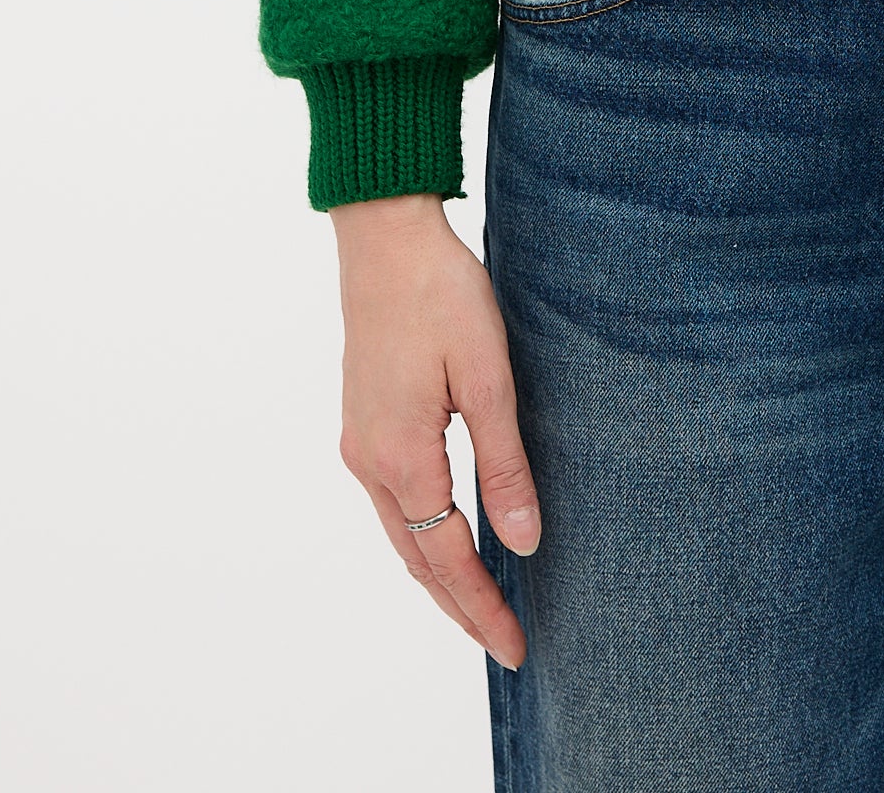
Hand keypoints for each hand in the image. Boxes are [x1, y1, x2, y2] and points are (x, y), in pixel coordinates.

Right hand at [330, 193, 540, 669]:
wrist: (384, 236)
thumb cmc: (441, 294)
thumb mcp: (488, 377)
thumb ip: (504, 464)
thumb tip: (523, 544)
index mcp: (403, 458)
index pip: (448, 559)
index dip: (483, 607)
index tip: (515, 647)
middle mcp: (370, 462)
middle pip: (418, 561)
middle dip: (461, 607)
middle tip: (504, 645)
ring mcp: (360, 442)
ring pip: (402, 535)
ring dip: (439, 576)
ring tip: (481, 607)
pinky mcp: (363, 421)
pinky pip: (395, 502)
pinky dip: (423, 536)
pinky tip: (447, 539)